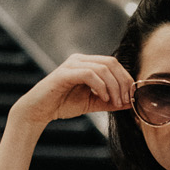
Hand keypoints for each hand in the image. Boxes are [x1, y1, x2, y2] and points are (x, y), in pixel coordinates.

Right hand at [11, 53, 133, 129]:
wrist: (38, 111)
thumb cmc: (63, 104)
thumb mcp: (92, 103)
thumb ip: (110, 101)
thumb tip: (130, 102)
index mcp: (87, 63)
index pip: (114, 64)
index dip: (126, 79)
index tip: (131, 97)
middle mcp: (80, 59)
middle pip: (111, 63)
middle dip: (123, 82)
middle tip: (125, 100)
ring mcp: (72, 64)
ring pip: (103, 68)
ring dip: (113, 86)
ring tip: (114, 102)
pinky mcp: (65, 73)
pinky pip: (89, 74)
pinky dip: (100, 86)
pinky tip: (102, 98)